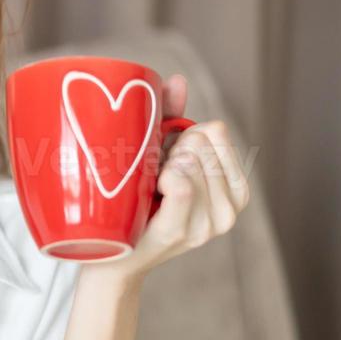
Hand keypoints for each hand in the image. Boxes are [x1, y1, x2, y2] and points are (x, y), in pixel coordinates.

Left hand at [82, 73, 252, 288]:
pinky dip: (167, 178)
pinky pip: (182, 186)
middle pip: (202, 143)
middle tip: (151, 179)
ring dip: (160, 166)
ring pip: (190, 161)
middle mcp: (229, 211)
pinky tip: (154, 189)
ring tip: (148, 192)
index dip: (185, 134)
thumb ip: (170, 120)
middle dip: (170, 150)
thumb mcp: (157, 160)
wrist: (107, 259)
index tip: (165, 157)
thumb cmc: (135, 205)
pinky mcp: (179, 233)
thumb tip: (177, 80)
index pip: (217, 132)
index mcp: (233, 189)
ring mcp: (207, 226)